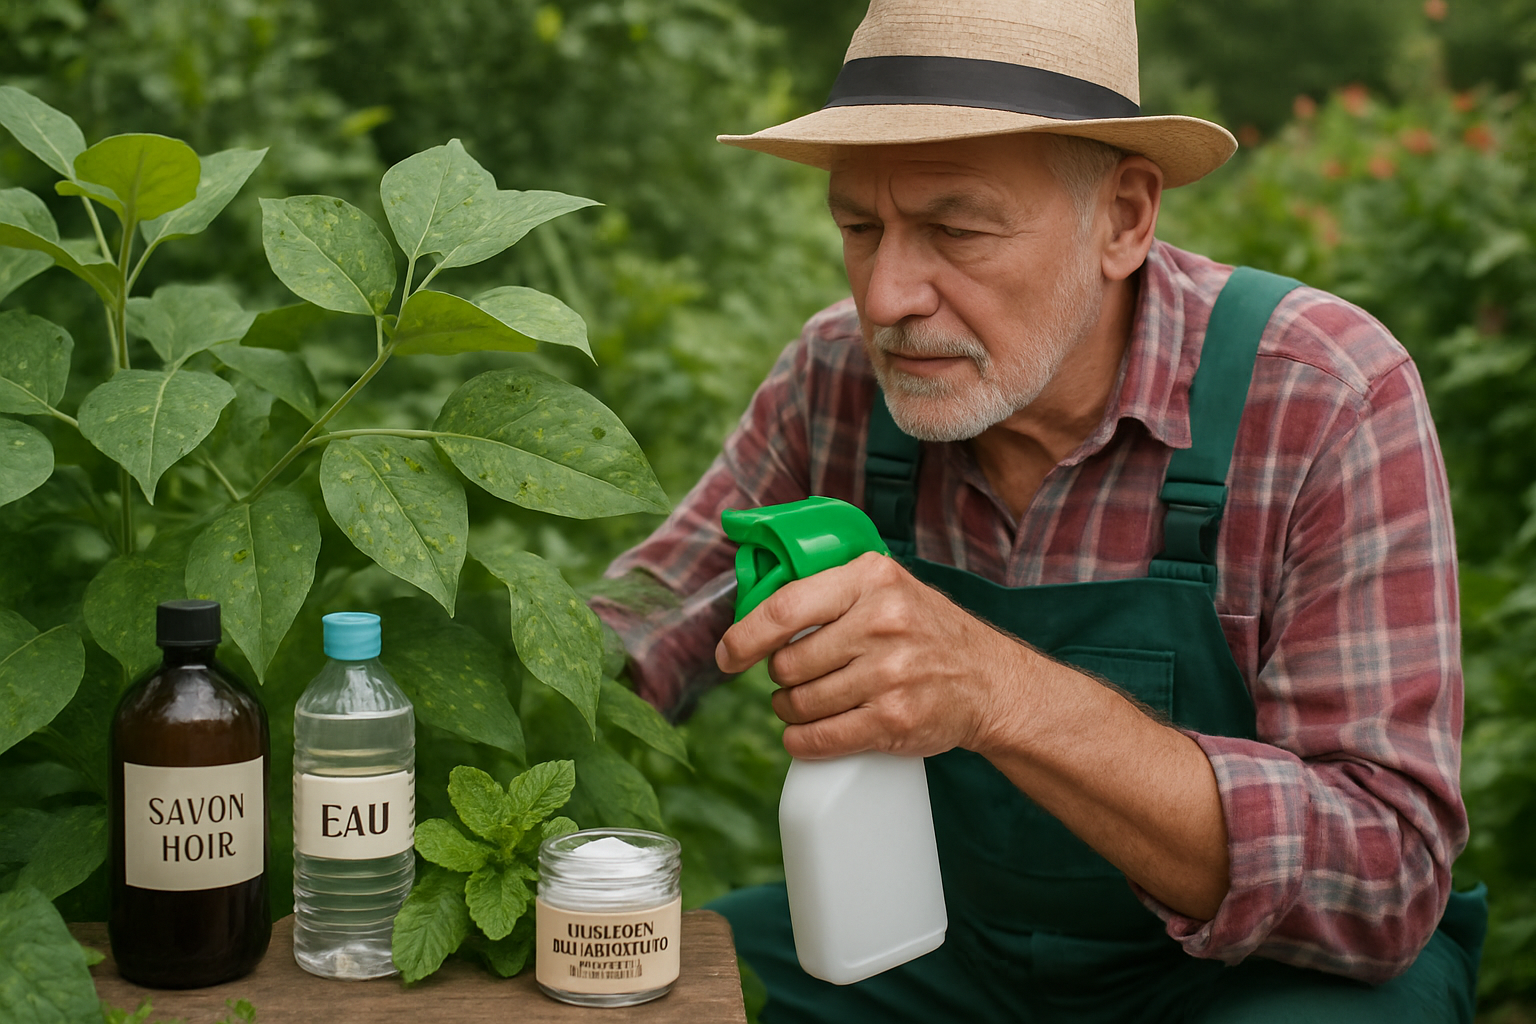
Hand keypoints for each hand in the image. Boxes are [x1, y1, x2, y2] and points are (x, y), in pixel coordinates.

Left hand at [714, 551, 1029, 758]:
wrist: (989, 680)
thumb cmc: (925, 630)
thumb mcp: (886, 586)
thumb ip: (829, 588)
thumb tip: (753, 609)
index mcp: (871, 578)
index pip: (786, 608)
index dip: (744, 636)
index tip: (728, 654)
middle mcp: (881, 623)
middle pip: (787, 663)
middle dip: (781, 676)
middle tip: (797, 676)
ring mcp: (890, 674)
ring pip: (799, 704)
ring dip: (791, 710)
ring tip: (811, 702)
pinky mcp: (894, 720)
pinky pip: (819, 739)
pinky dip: (802, 741)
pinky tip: (808, 733)